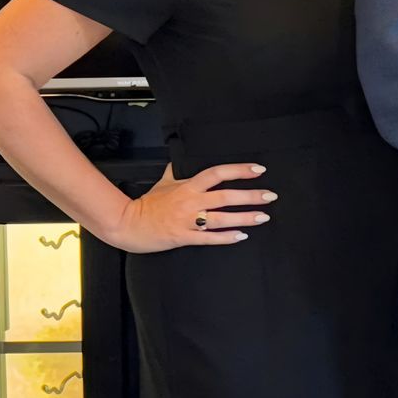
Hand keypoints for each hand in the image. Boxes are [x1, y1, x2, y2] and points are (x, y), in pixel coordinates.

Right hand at [107, 163, 273, 253]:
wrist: (127, 224)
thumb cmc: (146, 204)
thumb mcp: (163, 182)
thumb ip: (176, 171)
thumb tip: (181, 159)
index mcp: (188, 186)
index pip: (217, 173)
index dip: (239, 170)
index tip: (258, 169)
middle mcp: (191, 201)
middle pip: (226, 196)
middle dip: (250, 196)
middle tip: (270, 196)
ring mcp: (188, 220)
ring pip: (221, 218)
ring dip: (244, 217)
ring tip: (263, 217)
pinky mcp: (183, 237)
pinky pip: (209, 238)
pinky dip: (226, 237)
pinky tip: (241, 236)